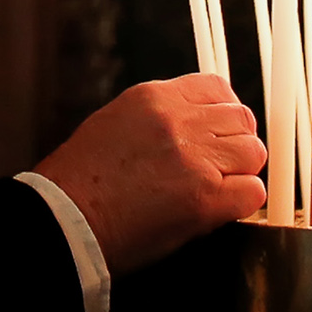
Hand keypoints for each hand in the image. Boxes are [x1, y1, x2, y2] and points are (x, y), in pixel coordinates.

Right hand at [34, 73, 266, 275]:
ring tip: (210, 191)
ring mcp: (195, 158)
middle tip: (214, 170)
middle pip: (242, 120)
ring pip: (253, 153)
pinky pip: (252, 192)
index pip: (218, 88)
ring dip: (239, 173)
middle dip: (233, 145)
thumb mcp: (117, 122)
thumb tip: (201, 120)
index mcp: (156, 98)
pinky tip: (215, 211)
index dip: (223, 115)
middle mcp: (180, 121)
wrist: (58, 223)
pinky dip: (240, 203)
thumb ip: (162, 115)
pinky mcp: (205, 198)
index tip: (216, 135)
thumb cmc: (79, 184)